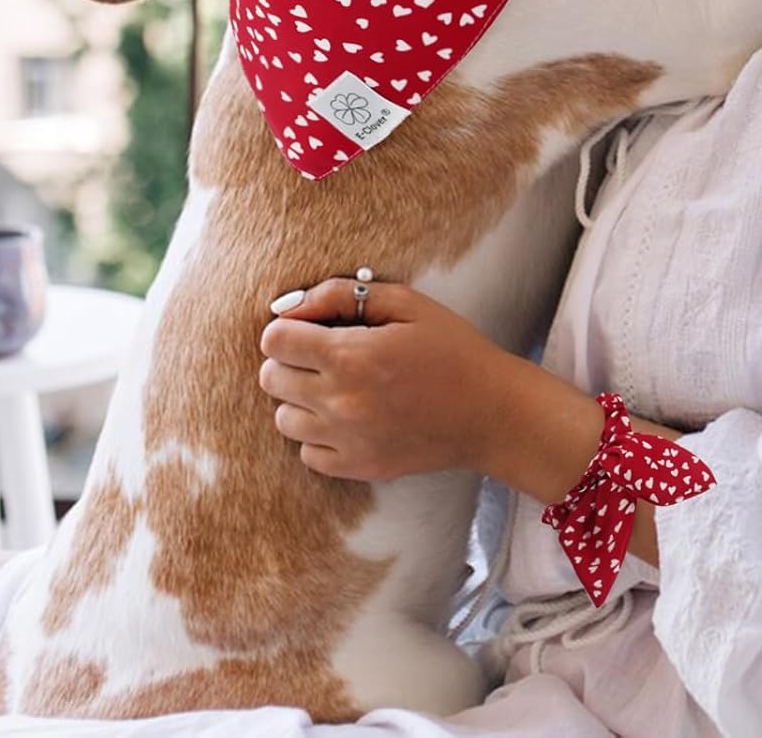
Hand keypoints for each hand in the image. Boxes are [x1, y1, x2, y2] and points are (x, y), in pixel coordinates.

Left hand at [258, 278, 513, 481]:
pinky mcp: (357, 467)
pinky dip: (317, 435)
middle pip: (271, 378)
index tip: (311, 327)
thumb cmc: (452, 348)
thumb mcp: (406, 303)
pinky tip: (347, 417)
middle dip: (290, 359)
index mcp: (351, 356)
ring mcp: (346, 440)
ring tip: (336, 385)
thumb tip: (290, 305)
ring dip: (300, 398)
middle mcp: (340, 401)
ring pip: (283, 418)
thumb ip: (341, 294)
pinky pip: (307, 454)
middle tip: (325, 353)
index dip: (288, 327)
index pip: (274, 341)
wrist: (490, 412)